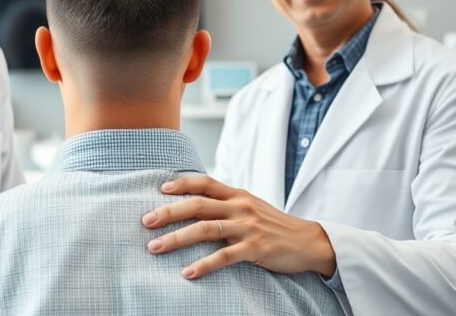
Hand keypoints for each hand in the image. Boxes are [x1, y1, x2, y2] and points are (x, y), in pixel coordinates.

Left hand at [142, 175, 336, 279]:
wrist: (309, 241)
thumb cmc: (274, 225)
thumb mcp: (250, 206)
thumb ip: (226, 203)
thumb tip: (194, 202)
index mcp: (237, 194)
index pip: (204, 182)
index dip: (181, 183)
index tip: (160, 189)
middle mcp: (240, 206)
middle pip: (198, 204)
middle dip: (168, 212)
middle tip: (146, 221)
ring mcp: (248, 227)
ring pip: (205, 229)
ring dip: (177, 239)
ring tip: (155, 247)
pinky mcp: (256, 249)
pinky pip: (224, 257)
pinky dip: (203, 265)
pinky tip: (187, 272)